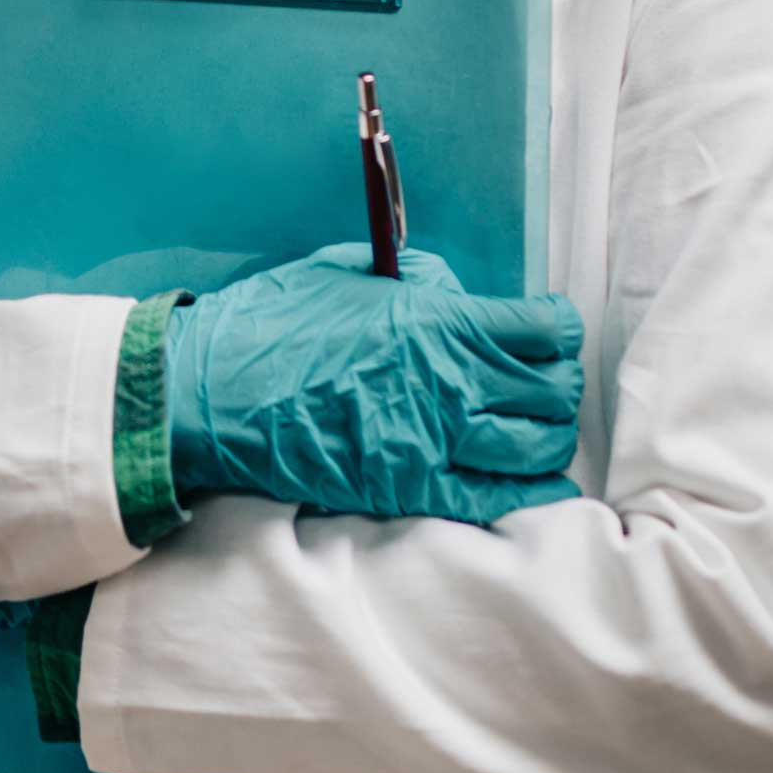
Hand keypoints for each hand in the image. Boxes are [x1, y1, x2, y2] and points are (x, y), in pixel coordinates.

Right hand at [157, 243, 584, 525]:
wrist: (212, 392)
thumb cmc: (273, 323)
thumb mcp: (347, 273)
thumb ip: (416, 280)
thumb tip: (459, 294)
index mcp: (438, 320)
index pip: (544, 329)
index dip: (559, 330)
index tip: (551, 332)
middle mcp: (450, 382)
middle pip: (553, 390)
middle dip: (560, 383)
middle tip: (546, 382)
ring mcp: (434, 442)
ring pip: (537, 445)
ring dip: (550, 435)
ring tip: (537, 427)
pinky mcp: (412, 489)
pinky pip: (499, 498)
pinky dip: (532, 491)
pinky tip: (541, 481)